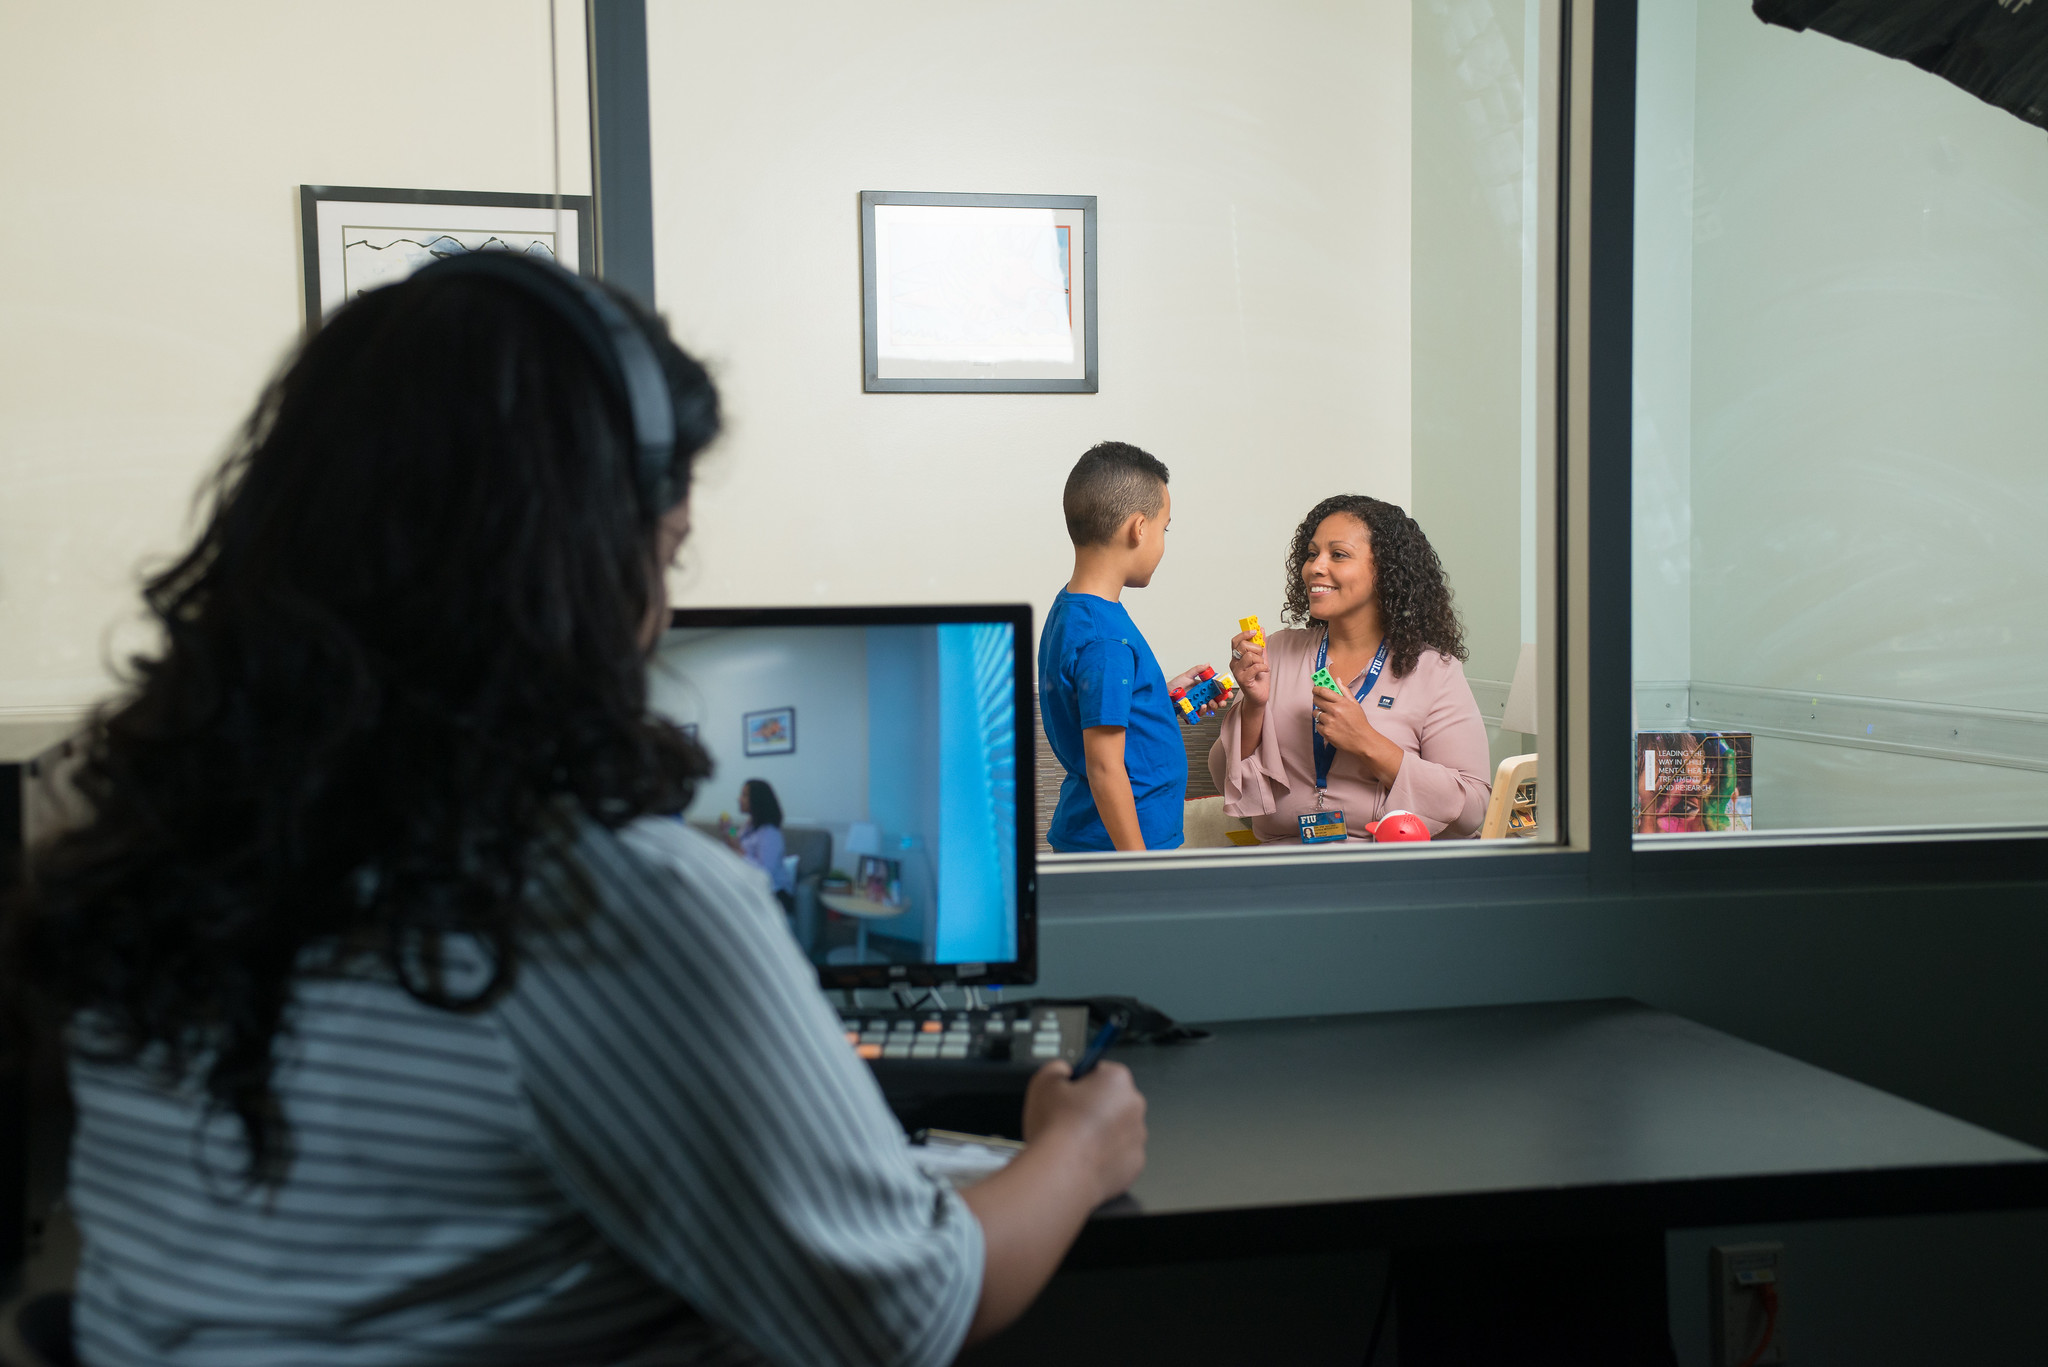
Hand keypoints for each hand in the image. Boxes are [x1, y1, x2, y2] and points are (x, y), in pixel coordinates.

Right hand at [1021, 1059, 1147, 1204]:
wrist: (1062, 1173)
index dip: (1082, 1082)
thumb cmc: (1055, 1129)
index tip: (1070, 1093)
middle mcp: (1134, 1106)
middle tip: (1068, 1119)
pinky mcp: (1135, 1164)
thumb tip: (1063, 1071)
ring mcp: (1138, 1137)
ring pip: (1118, 1129)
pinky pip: (1120, 1155)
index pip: (1101, 1071)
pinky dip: (1105, 1157)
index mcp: (1116, 1080)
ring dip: (1101, 1133)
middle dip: (1094, 1107)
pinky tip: (1084, 1159)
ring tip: (1074, 1143)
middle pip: (1113, 1100)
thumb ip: (1056, 1068)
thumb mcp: (1043, 1082)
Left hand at [1166, 662, 1231, 718]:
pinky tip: (1202, 706)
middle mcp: (1202, 696)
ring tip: (1211, 703)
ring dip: (1214, 706)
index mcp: (1203, 687)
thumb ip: (1197, 670)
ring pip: (1210, 707)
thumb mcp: (1186, 675)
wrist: (1165, 694)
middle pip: (1216, 700)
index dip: (1224, 691)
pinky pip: (1201, 713)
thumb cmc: (1174, 685)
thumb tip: (1207, 664)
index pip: (1216, 689)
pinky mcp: (1193, 711)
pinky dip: (1203, 710)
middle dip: (1222, 701)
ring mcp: (1198, 704)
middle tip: (1222, 701)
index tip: (1228, 692)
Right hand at [1226, 631, 1268, 706]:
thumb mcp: (1261, 658)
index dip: (1244, 634)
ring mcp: (1237, 672)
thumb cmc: (1258, 679)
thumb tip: (1261, 630)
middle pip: (1243, 646)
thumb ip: (1261, 644)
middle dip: (1256, 648)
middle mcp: (1234, 663)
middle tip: (1261, 656)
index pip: (1236, 641)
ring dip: (1260, 660)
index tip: (1254, 631)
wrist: (1259, 695)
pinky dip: (1263, 667)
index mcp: (1237, 657)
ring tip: (1262, 666)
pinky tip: (1264, 670)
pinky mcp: (1243, 679)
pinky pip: (1255, 667)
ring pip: (1249, 656)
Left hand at [1312, 683, 1399, 784]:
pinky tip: (1330, 726)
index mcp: (1342, 702)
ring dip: (1319, 713)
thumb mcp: (1355, 704)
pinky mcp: (1326, 732)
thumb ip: (1345, 691)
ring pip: (1316, 713)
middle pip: (1317, 700)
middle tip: (1319, 701)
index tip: (1315, 689)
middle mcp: (1334, 711)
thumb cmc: (1359, 722)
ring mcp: (1329, 722)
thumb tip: (1337, 680)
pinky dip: (1321, 725)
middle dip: (1316, 699)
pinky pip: (1317, 725)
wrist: (1362, 740)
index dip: (1317, 688)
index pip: (1324, 691)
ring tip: (1328, 716)